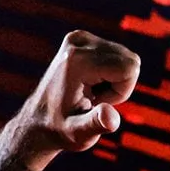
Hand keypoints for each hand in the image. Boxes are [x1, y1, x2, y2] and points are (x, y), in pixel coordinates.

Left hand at [5, 29, 140, 170]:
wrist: (38, 120)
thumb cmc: (60, 129)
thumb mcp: (79, 133)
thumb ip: (97, 124)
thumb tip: (111, 118)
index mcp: (78, 61)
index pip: (130, 68)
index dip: (122, 92)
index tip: (98, 103)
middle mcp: (78, 42)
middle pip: (131, 60)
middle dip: (120, 85)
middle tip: (94, 100)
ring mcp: (80, 37)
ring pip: (126, 57)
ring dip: (116, 80)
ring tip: (91, 94)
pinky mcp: (82, 38)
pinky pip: (118, 54)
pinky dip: (111, 73)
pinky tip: (90, 85)